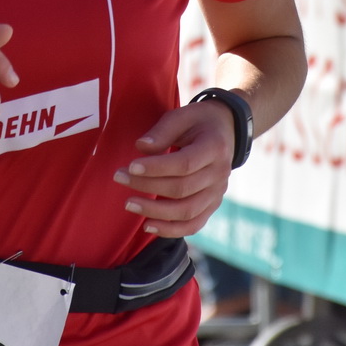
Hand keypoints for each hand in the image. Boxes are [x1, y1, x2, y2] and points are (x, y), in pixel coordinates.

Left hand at [115, 100, 237, 235]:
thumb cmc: (199, 122)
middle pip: (182, 189)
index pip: (184, 164)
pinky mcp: (212, 205)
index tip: (131, 166)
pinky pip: (193, 225)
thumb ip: (162, 131)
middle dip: (147, 186)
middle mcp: (220, 174)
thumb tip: (140, 147)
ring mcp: (218, 193)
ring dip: (155, 211)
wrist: (227, 132)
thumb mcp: (182, 116)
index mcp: (214, 147)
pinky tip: (148, 226)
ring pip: (187, 211)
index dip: (156, 168)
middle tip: (119, 177)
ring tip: (129, 204)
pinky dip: (170, 230)